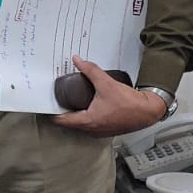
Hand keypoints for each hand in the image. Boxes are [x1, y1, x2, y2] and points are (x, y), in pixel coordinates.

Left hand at [50, 58, 165, 136]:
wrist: (148, 111)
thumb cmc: (129, 103)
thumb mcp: (106, 83)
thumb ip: (90, 70)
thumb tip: (77, 60)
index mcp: (87, 122)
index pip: (61, 120)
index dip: (50, 112)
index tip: (44, 104)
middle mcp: (91, 130)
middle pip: (69, 122)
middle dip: (62, 111)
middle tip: (56, 98)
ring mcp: (99, 132)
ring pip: (79, 124)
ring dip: (74, 114)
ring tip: (69, 100)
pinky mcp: (106, 129)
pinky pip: (89, 124)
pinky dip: (84, 116)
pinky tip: (85, 105)